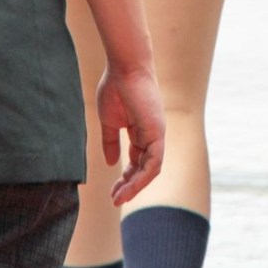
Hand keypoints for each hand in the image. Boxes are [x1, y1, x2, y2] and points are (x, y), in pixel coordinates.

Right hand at [96, 64, 165, 205]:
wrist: (124, 68)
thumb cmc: (116, 88)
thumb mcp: (110, 121)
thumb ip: (111, 142)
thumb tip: (111, 163)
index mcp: (141, 131)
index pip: (137, 161)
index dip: (126, 178)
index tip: (112, 191)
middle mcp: (152, 135)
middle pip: (145, 169)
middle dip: (130, 186)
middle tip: (115, 200)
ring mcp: (156, 134)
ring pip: (150, 170)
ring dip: (135, 187)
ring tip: (119, 198)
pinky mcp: (157, 132)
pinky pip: (154, 162)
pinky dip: (142, 177)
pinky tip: (128, 186)